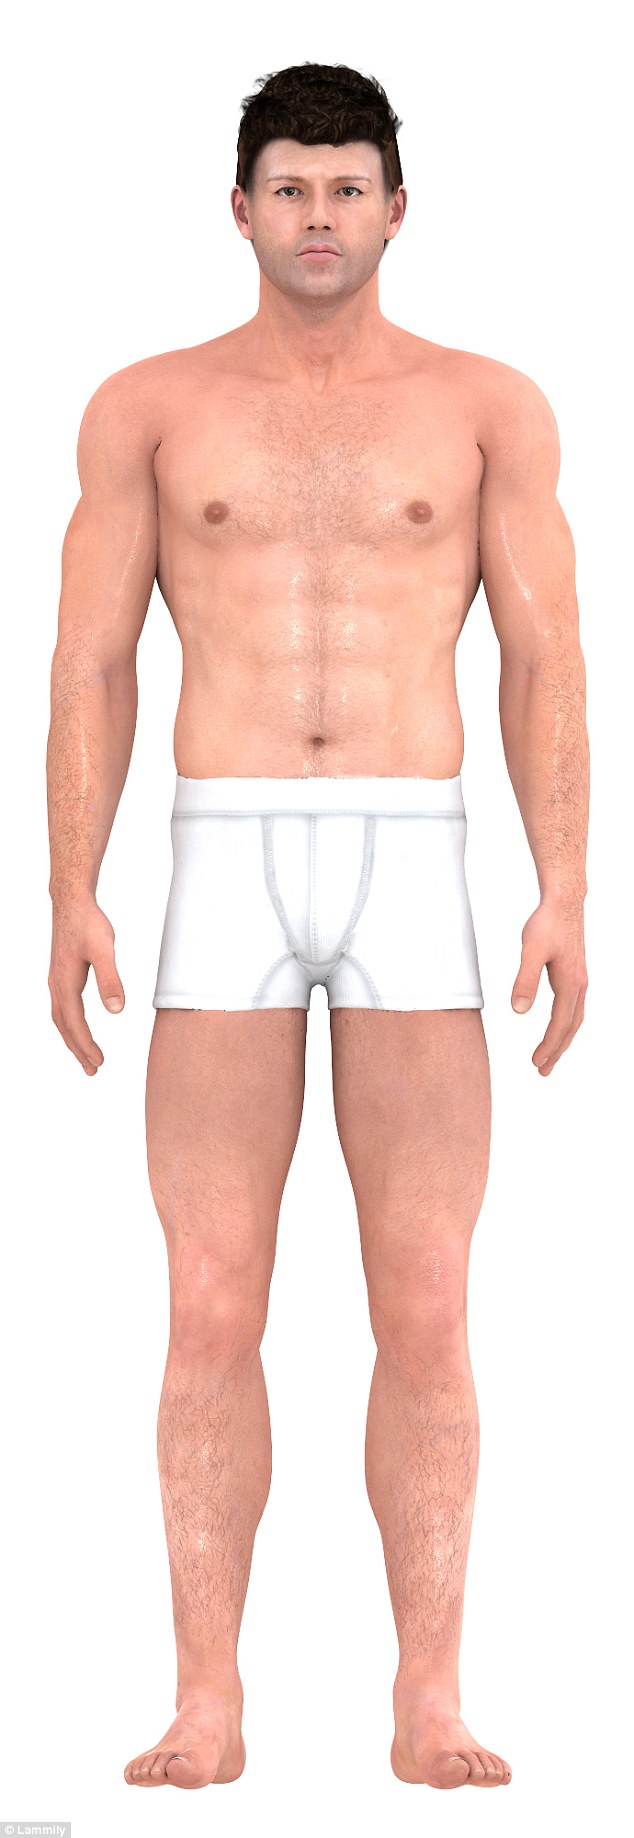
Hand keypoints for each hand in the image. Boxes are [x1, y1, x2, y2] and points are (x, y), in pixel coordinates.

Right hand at [48, 894, 124, 1074]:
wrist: (71, 901)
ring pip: (60, 1018)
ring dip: (72, 1039)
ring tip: (85, 1056)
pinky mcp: (60, 973)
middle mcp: (56, 985)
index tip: (99, 1062)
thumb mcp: (104, 950)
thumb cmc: (88, 923)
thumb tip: (117, 1010)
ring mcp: (56, 980)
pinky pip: (61, 1007)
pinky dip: (68, 1023)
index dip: (86, 1045)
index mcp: (65, 984)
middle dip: (78, 1049)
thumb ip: (111, 979)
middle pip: (64, 1026)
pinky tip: (76, 1024)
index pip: (75, 1023)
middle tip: (93, 1070)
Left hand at [511, 898, 587, 1075]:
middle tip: (543, 1070)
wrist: (565, 901)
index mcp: (570, 984)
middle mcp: (579, 985)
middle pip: (570, 1027)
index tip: (536, 1063)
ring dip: (563, 1039)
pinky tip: (559, 1023)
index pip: (559, 1025)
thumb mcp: (531, 951)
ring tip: (551, 1054)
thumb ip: (525, 980)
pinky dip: (567, 1022)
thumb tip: (519, 1011)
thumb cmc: (547, 923)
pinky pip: (574, 1007)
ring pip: (575, 1018)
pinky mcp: (575, 972)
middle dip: (557, 1050)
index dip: (548, 1046)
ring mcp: (580, 979)